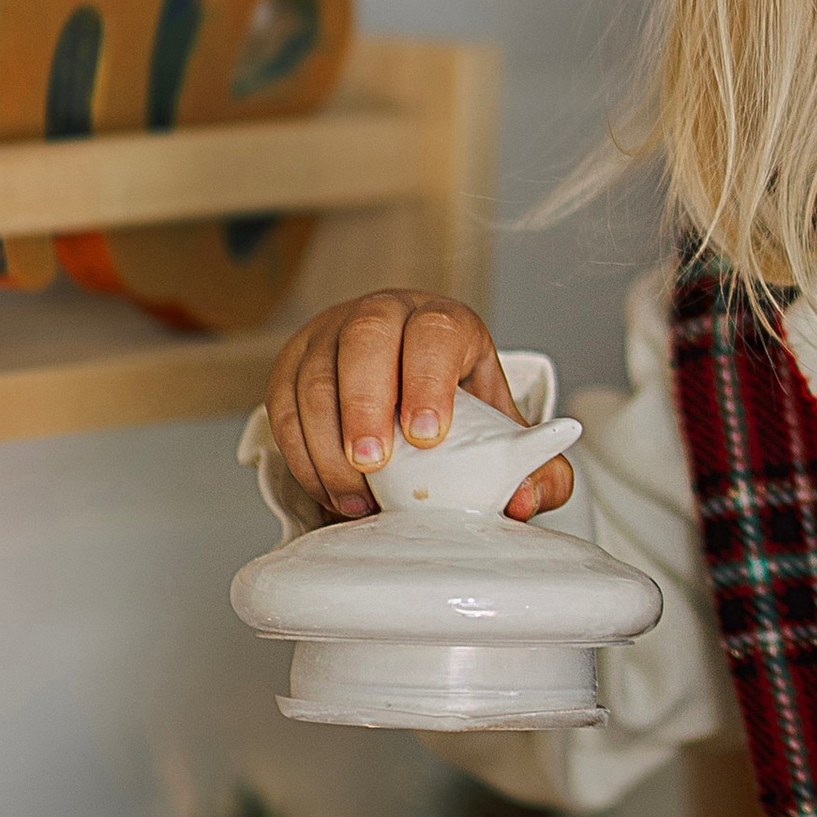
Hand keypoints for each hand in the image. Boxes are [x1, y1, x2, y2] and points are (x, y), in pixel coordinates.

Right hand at [266, 290, 573, 522]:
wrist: (409, 383)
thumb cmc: (460, 406)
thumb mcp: (503, 429)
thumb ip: (534, 469)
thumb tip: (527, 501)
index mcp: (444, 322)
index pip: (434, 332)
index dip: (428, 379)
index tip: (427, 436)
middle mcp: (385, 315)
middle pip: (365, 341)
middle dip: (365, 406)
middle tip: (374, 464)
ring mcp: (331, 335)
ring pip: (315, 375)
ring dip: (327, 442)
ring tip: (355, 496)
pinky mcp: (293, 364)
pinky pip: (282, 405)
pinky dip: (302, 454)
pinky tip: (331, 491)